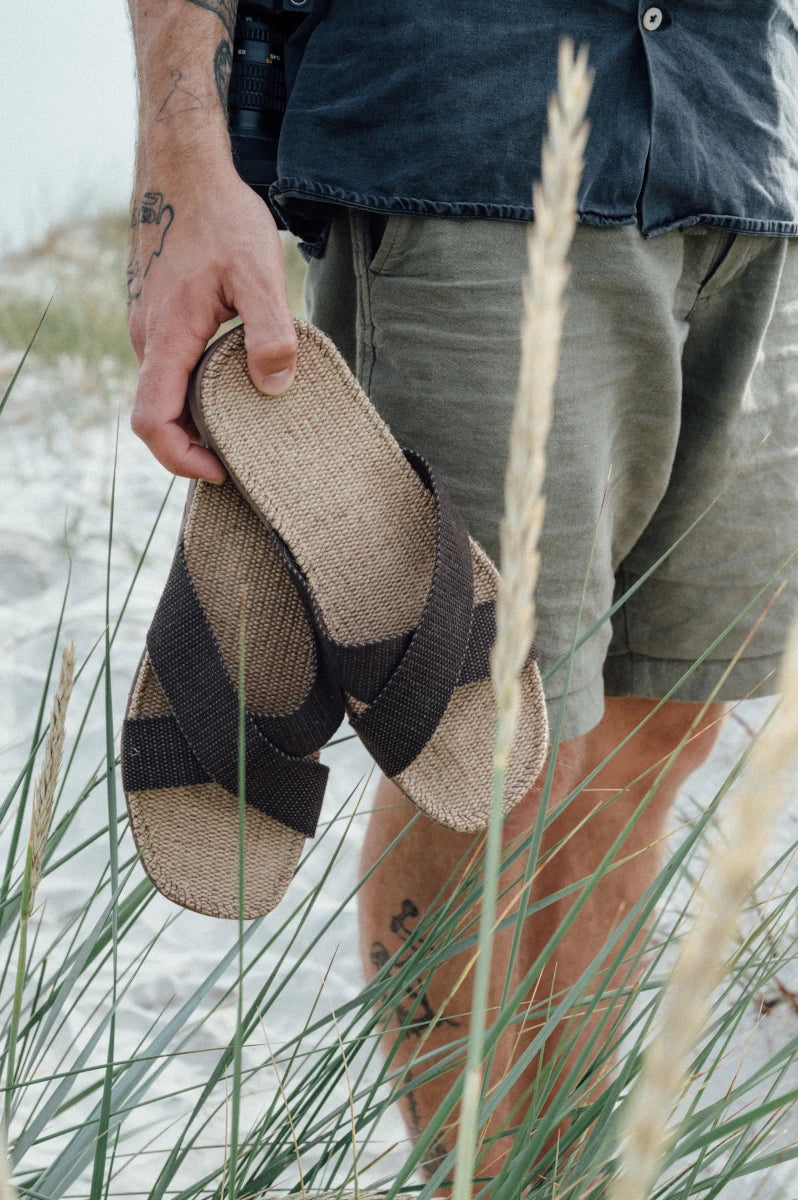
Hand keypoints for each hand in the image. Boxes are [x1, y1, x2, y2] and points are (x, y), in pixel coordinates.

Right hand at [126, 165, 297, 480]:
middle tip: (249, 450)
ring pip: (169, 388)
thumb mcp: (259, 273)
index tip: (221, 470)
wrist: (184, 164)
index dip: (182, 459)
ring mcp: (149, 324)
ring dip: (203, 409)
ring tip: (251, 411)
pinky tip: (238, 371)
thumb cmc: (221, 215)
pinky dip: (200, 382)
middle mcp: (148, 338)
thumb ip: (269, 333)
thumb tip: (274, 386)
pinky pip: (173, 364)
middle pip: (161, 413)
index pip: (152, 422)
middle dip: (199, 442)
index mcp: (168, 339)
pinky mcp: (158, 312)